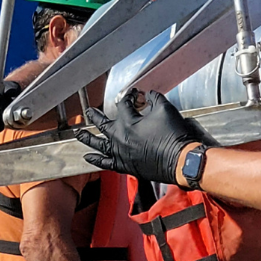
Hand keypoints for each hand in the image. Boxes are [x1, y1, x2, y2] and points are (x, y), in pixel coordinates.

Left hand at [73, 93, 213, 184]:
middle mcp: (120, 138)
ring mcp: (120, 153)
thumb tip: (148, 95)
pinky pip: (106, 163)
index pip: (124, 104)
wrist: (181, 161)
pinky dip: (96, 160)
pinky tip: (88, 157)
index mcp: (128, 122)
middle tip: (89, 110)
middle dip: (96, 115)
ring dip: (88, 138)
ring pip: (99, 144)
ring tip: (79, 134)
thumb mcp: (166, 109)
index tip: (134, 94)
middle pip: (103, 124)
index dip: (129, 96)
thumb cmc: (174, 135)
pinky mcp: (125, 166)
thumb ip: (154, 98)